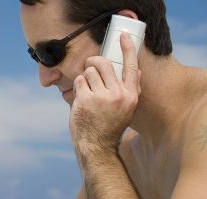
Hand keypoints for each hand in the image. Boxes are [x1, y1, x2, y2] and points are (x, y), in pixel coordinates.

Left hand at [70, 32, 140, 158]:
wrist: (97, 145)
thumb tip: (136, 72)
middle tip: (90, 65)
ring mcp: (101, 97)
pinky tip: (80, 97)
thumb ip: (130, 90)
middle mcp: (118, 94)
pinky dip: (78, 86)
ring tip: (87, 90)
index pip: (132, 66)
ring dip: (85, 77)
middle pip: (104, 63)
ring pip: (89, 71)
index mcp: (131, 95)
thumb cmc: (110, 126)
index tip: (122, 37)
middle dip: (94, 62)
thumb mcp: (127, 109)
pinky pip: (79, 80)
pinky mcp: (86, 99)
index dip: (128, 48)